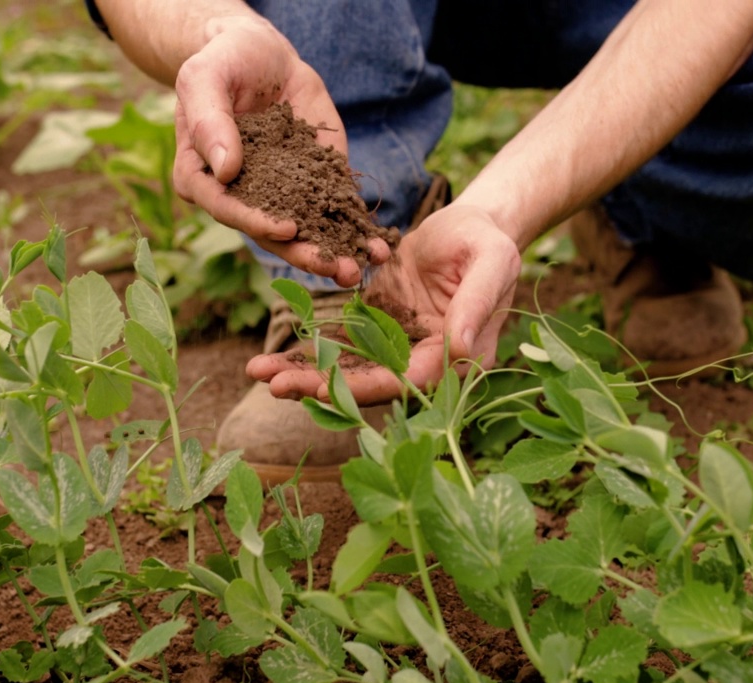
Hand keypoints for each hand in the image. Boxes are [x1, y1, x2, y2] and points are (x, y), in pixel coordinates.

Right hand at [172, 17, 386, 286]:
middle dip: (302, 254)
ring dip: (331, 253)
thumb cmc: (224, 62)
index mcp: (203, 178)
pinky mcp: (315, 181)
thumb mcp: (205, 78)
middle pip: (268, 233)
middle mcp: (241, 195)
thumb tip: (226, 170)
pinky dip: (355, 230)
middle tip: (334, 268)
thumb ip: (209, 121)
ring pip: (303, 232)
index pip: (227, 208)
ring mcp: (280, 193)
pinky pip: (333, 210)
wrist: (263, 54)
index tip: (288, 228)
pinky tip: (378, 247)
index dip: (255, 222)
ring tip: (359, 269)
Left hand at [247, 205, 521, 404]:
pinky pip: (342, 348)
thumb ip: (477, 303)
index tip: (326, 387)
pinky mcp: (379, 329)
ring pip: (352, 370)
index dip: (371, 386)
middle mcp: (428, 362)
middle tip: (277, 385)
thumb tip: (462, 350)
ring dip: (308, 374)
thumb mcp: (490, 261)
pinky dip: (310, 353)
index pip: (413, 380)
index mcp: (464, 356)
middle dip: (325, 386)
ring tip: (262, 372)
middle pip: (374, 383)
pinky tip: (273, 358)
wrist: (471, 224)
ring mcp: (401, 348)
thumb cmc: (487, 241)